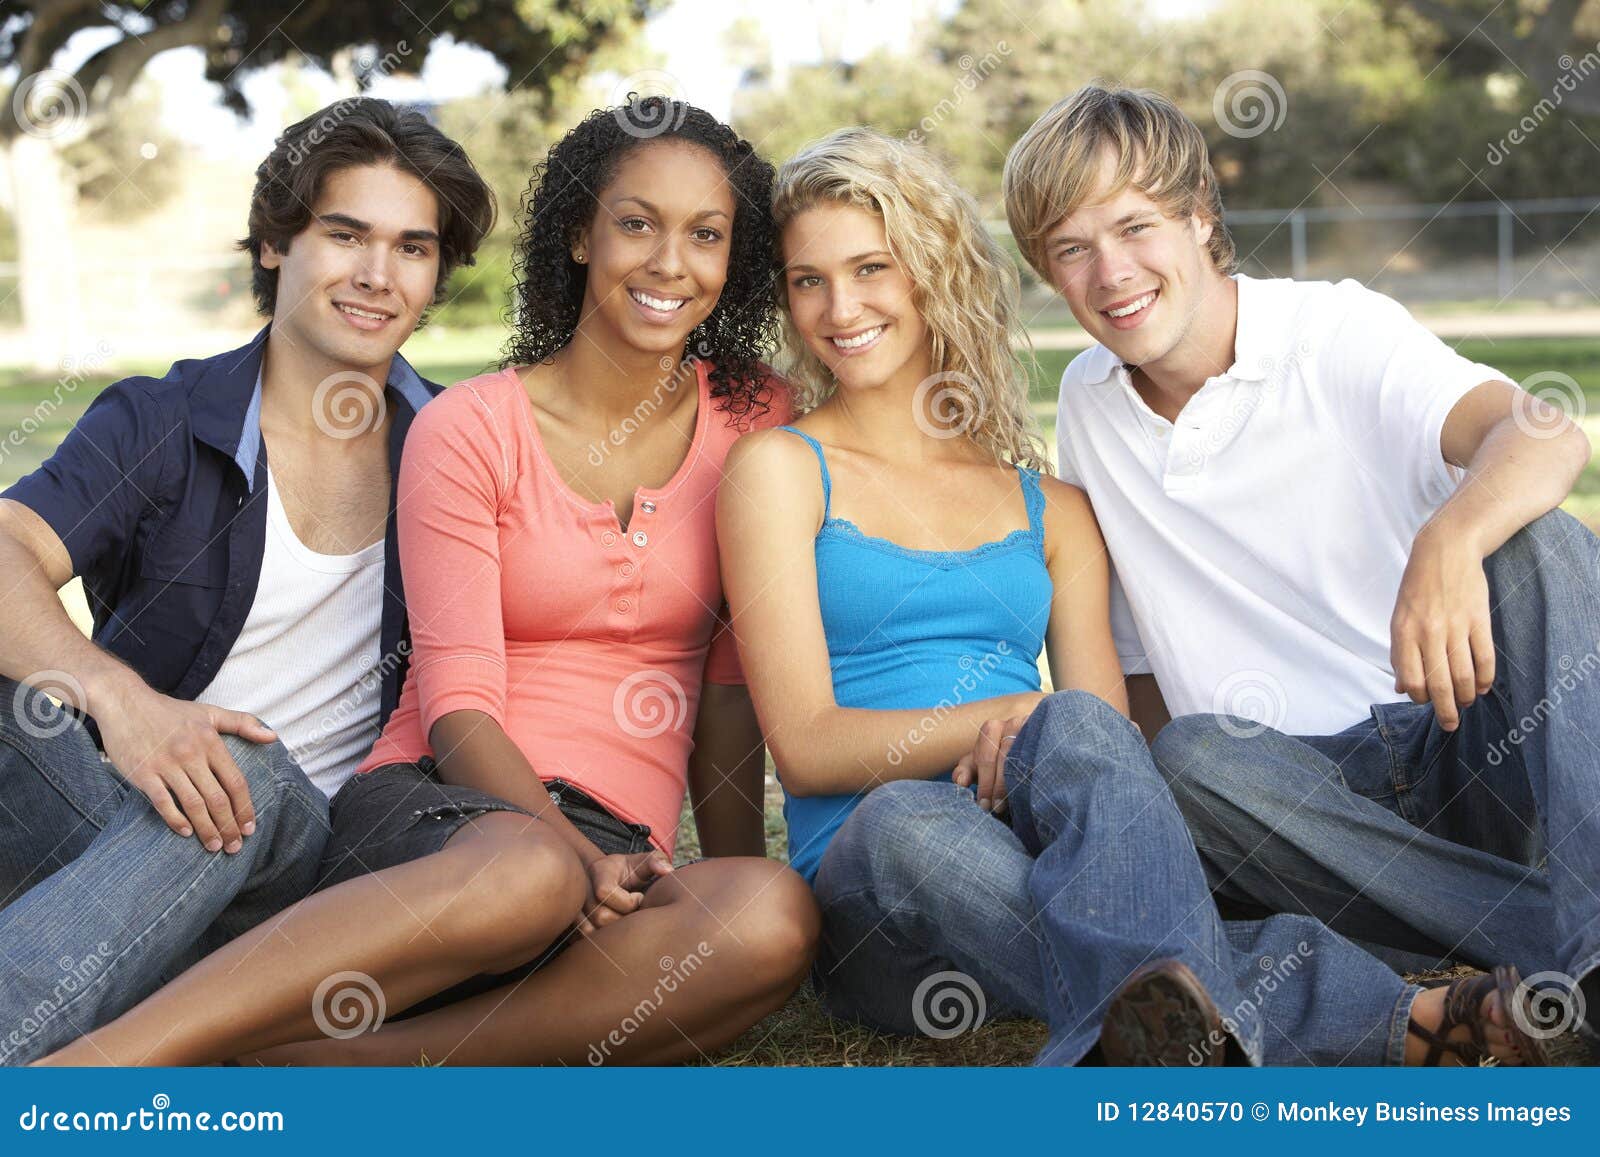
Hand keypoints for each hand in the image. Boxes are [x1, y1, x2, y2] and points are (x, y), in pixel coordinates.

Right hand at [96, 682, 276, 852]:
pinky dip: (176, 820)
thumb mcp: (210, 713)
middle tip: (235, 846)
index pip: (235, 782)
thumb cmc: (170, 711)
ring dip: (207, 829)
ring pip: (193, 804)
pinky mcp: (143, 773)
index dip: (245, 808)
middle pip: (217, 798)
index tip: (250, 828)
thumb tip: (273, 737)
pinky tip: (186, 832)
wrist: (124, 702)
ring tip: (215, 846)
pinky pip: (164, 802)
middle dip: (229, 826)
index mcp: (210, 742)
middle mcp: (191, 754)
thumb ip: (243, 724)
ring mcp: (166, 764)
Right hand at [581, 850, 672, 931]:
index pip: (605, 892)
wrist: (604, 877)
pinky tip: (613, 931)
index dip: (627, 900)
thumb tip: (667, 871)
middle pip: (600, 916)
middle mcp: (582, 889)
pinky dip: (600, 940)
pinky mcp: (571, 922)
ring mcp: (574, 906)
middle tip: (634, 913)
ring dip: (612, 932)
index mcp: (599, 871)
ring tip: (624, 922)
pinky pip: (582, 939)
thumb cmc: (628, 871)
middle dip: (623, 919)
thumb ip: (657, 861)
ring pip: (590, 931)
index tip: (639, 897)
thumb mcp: (643, 861)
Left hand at [952, 711, 1033, 812]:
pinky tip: (1032, 788)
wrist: (1031, 746)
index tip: (984, 804)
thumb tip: (960, 781)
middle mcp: (1012, 724)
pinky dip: (1036, 773)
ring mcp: (1033, 728)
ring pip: (1024, 757)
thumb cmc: (997, 759)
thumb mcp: (978, 763)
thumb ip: (965, 770)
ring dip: (1016, 782)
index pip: (985, 756)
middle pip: (1005, 757)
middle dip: (998, 785)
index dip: (984, 783)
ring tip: (1012, 803)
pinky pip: (1043, 756)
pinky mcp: (1049, 737)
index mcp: (991, 728)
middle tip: (996, 808)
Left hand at [1390, 525, 1493, 731]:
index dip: (1419, 697)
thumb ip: (1401, 654)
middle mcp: (1428, 632)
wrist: (1445, 551)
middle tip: (1450, 725)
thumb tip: (1401, 689)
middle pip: (1439, 683)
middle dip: (1445, 710)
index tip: (1425, 701)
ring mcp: (1455, 626)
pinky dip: (1484, 678)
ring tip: (1466, 704)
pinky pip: (1484, 658)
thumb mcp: (1399, 619)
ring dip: (1466, 696)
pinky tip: (1482, 688)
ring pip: (1463, 675)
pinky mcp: (1478, 619)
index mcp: (1403, 633)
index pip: (1412, 679)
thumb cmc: (1417, 589)